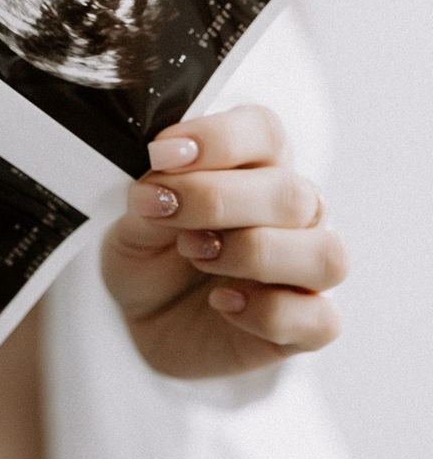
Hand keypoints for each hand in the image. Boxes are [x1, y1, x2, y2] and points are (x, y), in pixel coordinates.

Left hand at [102, 105, 344, 377]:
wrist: (142, 321)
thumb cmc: (149, 257)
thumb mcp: (132, 223)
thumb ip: (152, 199)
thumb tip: (163, 184)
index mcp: (256, 167)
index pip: (266, 132)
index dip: (218, 139)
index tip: (161, 154)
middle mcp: (293, 215)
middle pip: (293, 193)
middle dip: (218, 200)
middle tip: (166, 211)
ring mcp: (304, 272)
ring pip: (326, 255)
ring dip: (254, 254)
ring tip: (196, 255)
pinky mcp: (305, 326)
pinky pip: (320, 320)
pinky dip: (269, 313)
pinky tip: (223, 304)